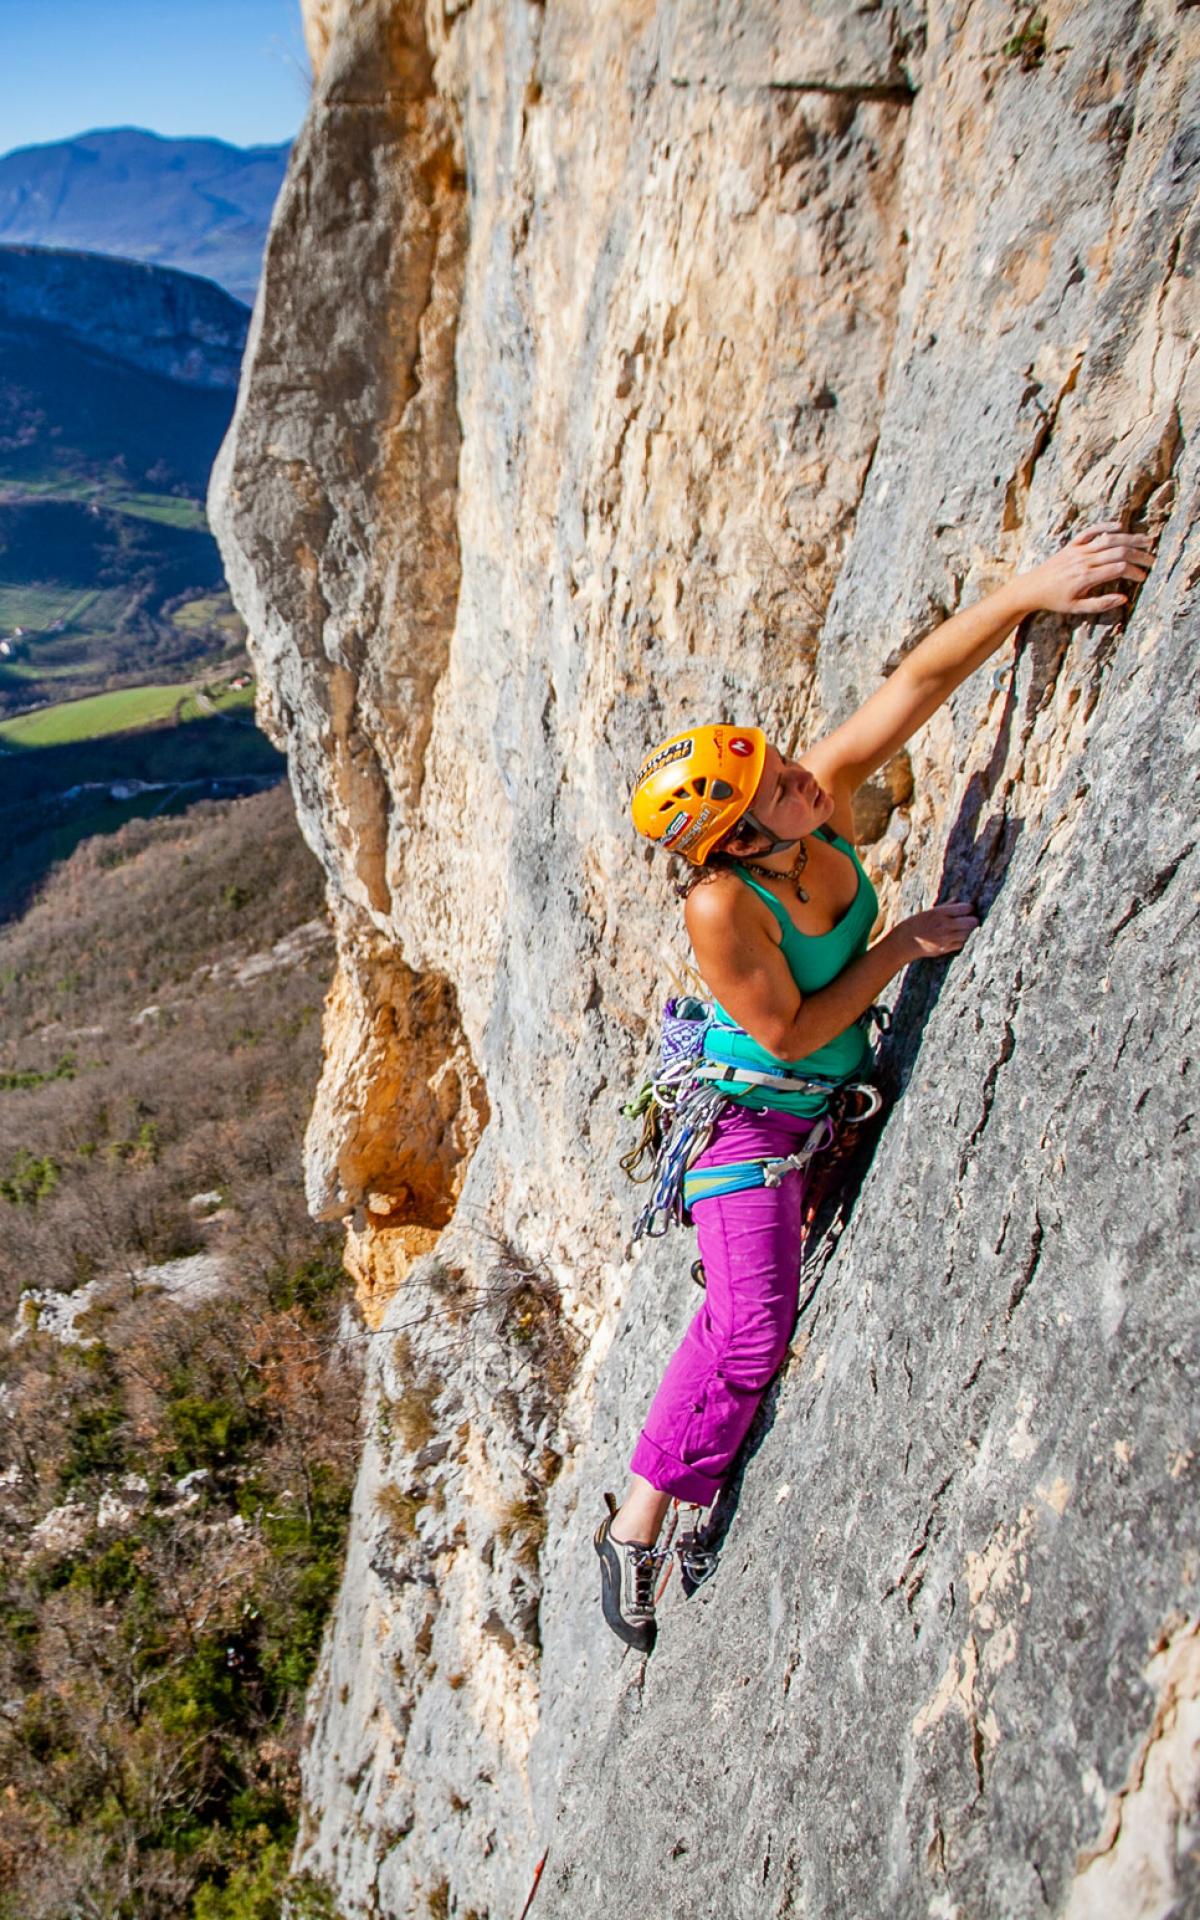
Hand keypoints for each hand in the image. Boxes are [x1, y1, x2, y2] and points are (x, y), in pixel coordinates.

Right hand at [895, 901, 978, 961]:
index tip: (967, 910)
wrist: (904, 942)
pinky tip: (956, 938)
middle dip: (973, 920)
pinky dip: (961, 940)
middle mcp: (945, 925)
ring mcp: (946, 938)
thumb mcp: (929, 911)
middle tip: (970, 920)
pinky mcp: (945, 949)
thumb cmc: (916, 924)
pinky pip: (961, 944)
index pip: (966, 908)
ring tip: (962, 929)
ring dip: (967, 931)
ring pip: (968, 934)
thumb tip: (957, 899)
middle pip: (972, 922)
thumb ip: (945, 906)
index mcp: (940, 913)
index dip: (969, 908)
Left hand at [1019, 522, 1154, 615]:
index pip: (1118, 569)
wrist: (1031, 588)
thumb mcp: (1077, 609)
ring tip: (1145, 541)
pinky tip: (1119, 527)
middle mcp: (1083, 560)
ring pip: (1108, 539)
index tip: (1143, 577)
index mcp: (1086, 577)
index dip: (1134, 572)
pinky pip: (1090, 531)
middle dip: (1138, 555)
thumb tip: (1124, 598)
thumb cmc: (1055, 601)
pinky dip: (1105, 527)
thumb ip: (1101, 604)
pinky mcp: (1072, 545)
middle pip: (1118, 552)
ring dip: (1129, 538)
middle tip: (1151, 560)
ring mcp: (1077, 550)